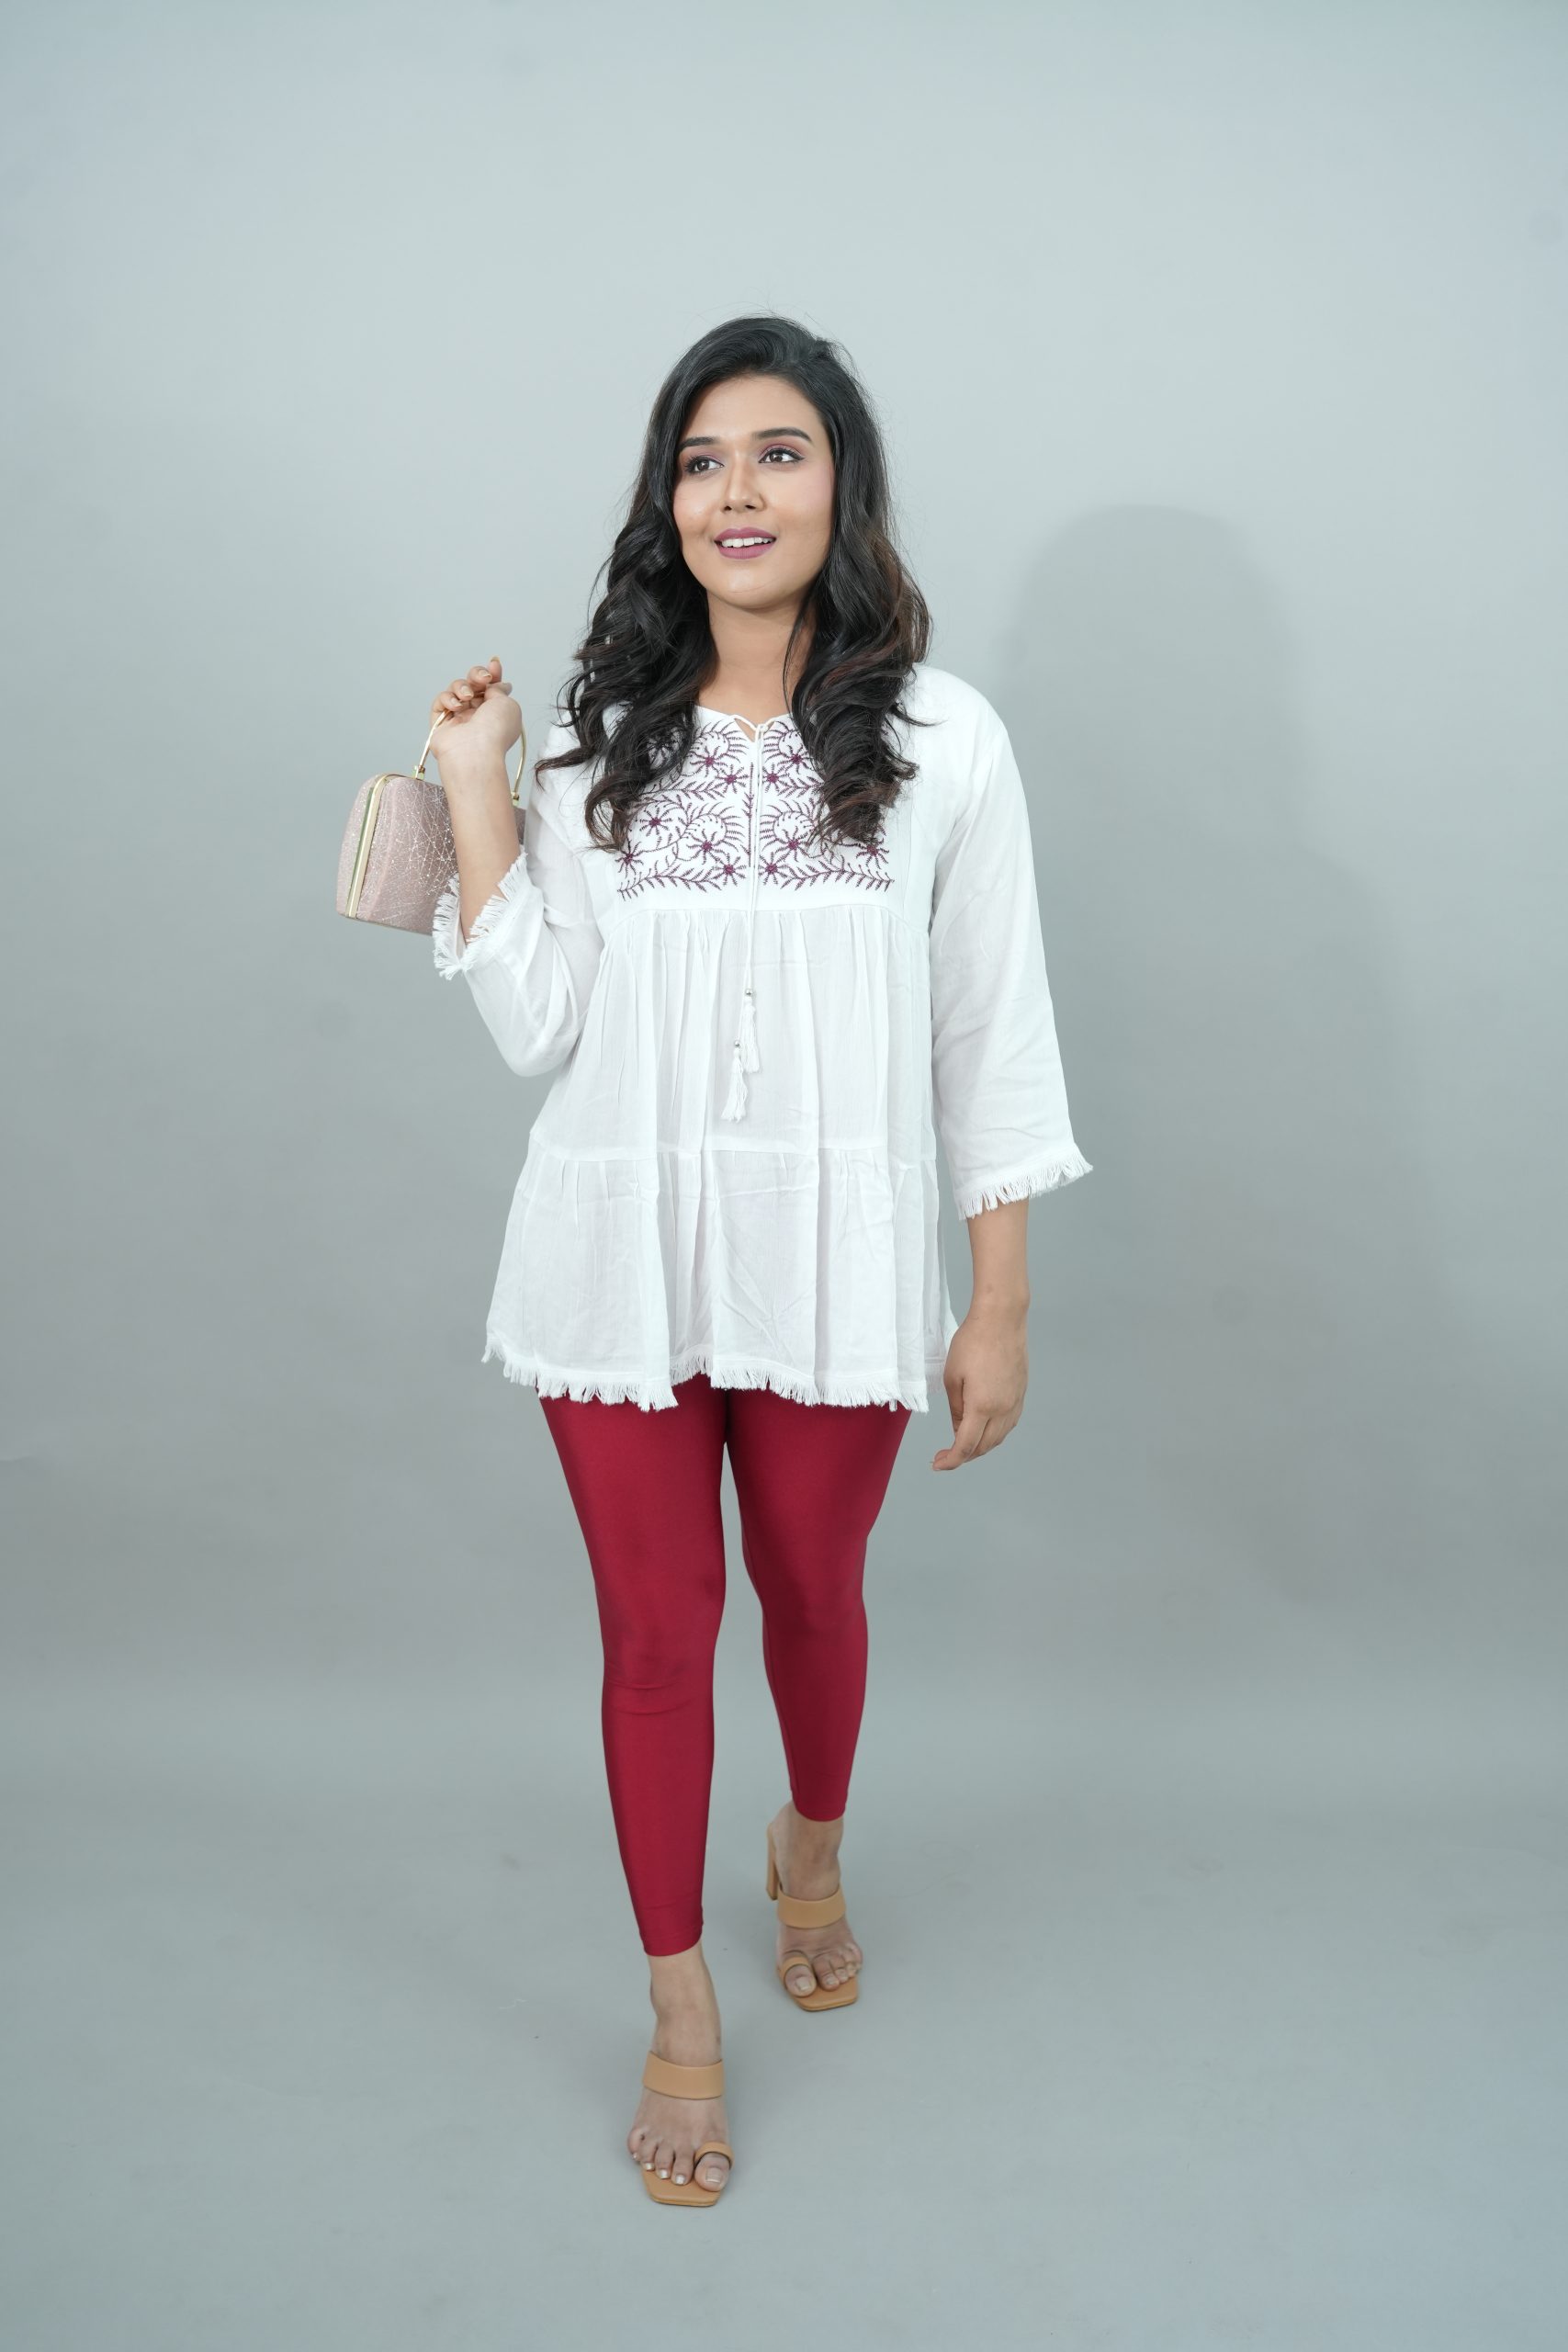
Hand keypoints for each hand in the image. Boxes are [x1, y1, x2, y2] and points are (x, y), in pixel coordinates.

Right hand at [427, 656, 520, 777]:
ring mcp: (459, 719)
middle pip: (472, 684)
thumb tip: (495, 683)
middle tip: (482, 679)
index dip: (492, 674)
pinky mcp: (441, 723)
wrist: (476, 750)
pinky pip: (440, 702)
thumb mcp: (508, 703)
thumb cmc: (496, 730)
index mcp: (496, 713)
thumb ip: (499, 689)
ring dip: (461, 687)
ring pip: (455, 689)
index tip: (494, 665)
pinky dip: (447, 699)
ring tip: (467, 697)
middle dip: (476, 675)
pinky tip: (456, 707)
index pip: (491, 688)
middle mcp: (478, 715)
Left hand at [931, 1303, 1027, 1468]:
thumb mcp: (952, 1377)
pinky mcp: (1021, 1394)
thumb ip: (955, 1409)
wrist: (1002, 1319)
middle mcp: (1003, 1409)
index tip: (937, 1464)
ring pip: (998, 1438)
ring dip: (979, 1446)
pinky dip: (993, 1433)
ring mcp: (1015, 1402)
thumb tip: (960, 1428)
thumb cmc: (972, 1342)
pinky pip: (1008, 1424)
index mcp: (982, 1406)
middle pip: (984, 1447)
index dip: (951, 1460)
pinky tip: (981, 1428)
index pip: (966, 1446)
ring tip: (961, 1442)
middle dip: (963, 1455)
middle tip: (944, 1454)